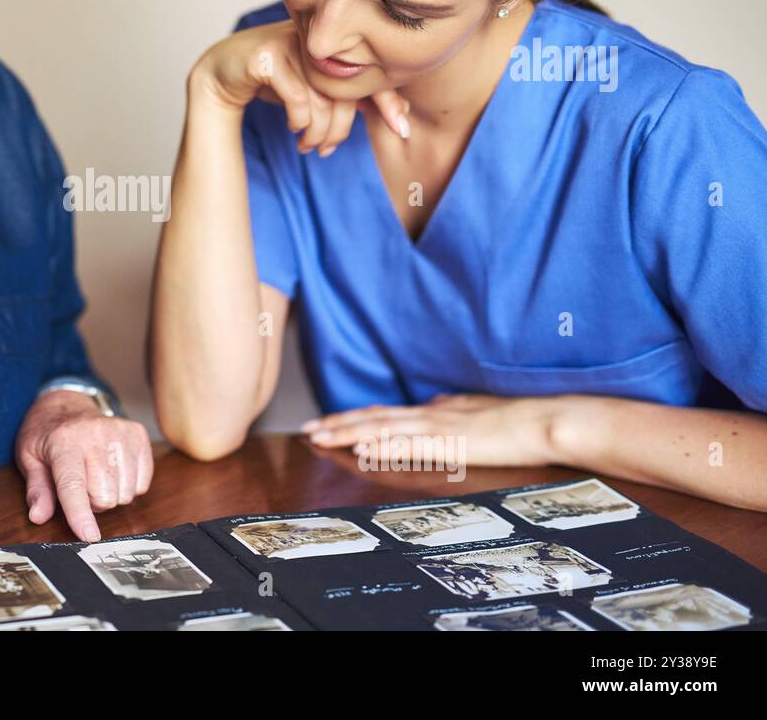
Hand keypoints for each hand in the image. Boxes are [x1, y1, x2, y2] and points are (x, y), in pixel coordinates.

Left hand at [15, 390, 153, 541]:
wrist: (67, 403)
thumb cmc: (47, 435)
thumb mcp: (29, 458)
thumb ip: (37, 489)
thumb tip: (38, 516)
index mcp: (63, 441)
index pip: (73, 484)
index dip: (80, 514)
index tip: (89, 536)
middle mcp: (95, 433)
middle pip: (104, 496)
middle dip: (92, 502)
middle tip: (81, 485)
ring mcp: (121, 432)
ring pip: (125, 493)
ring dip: (110, 494)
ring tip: (96, 475)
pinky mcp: (138, 434)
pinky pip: (142, 484)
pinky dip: (128, 485)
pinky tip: (114, 469)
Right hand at [192, 17, 409, 155]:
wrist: (223, 71)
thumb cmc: (276, 80)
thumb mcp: (317, 88)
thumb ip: (354, 96)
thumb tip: (401, 116)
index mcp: (334, 41)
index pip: (370, 73)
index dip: (387, 101)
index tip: (400, 129)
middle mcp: (316, 37)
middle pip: (345, 92)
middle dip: (338, 131)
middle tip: (324, 150)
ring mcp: (291, 42)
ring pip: (321, 100)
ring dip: (314, 133)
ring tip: (306, 145)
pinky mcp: (267, 55)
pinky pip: (298, 98)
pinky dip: (297, 120)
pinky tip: (292, 127)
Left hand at [300, 394, 559, 467]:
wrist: (544, 421)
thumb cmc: (517, 421)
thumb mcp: (475, 411)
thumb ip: (451, 409)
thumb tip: (432, 404)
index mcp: (435, 410)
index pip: (385, 413)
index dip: (354, 417)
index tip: (327, 421)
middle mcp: (429, 414)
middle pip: (374, 417)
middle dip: (338, 423)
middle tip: (307, 428)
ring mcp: (437, 426)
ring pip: (381, 427)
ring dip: (348, 431)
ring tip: (320, 436)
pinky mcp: (449, 441)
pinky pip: (407, 444)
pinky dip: (380, 444)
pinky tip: (360, 447)